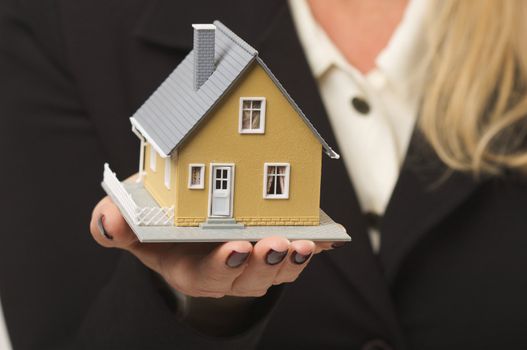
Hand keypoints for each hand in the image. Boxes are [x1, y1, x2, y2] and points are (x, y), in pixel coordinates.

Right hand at [89, 196, 342, 297]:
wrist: (183, 224)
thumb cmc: (157, 222)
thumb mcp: (130, 220)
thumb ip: (114, 223)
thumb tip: (110, 221)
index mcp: (190, 269)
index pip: (206, 275)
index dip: (222, 264)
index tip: (236, 247)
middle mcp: (224, 273)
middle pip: (249, 277)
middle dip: (264, 263)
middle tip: (276, 243)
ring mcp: (251, 265)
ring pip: (276, 272)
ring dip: (292, 261)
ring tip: (306, 243)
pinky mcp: (270, 253)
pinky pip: (292, 257)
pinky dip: (312, 249)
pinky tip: (326, 236)